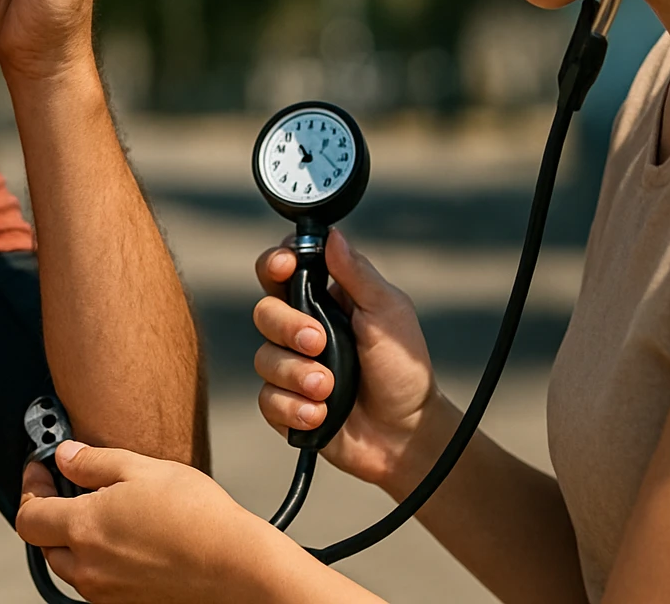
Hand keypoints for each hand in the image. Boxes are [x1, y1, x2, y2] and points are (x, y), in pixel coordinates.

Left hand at [16, 443, 301, 603]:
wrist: (236, 566)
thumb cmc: (198, 517)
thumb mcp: (142, 469)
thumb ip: (94, 462)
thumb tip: (65, 456)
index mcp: (85, 528)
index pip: (28, 516)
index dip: (30, 486)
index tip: (41, 469)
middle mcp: (89, 567)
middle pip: (44, 543)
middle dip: (50, 512)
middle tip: (70, 486)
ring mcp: (107, 592)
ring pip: (70, 565)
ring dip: (73, 538)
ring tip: (105, 511)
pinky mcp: (126, 603)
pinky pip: (96, 581)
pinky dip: (99, 559)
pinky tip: (128, 537)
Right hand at [253, 230, 438, 487]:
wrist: (406, 434)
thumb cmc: (403, 369)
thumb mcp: (388, 313)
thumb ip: (357, 274)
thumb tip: (333, 234)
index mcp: (325, 299)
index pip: (282, 270)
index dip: (274, 263)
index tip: (285, 265)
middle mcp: (301, 330)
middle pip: (265, 311)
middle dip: (288, 327)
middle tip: (319, 342)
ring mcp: (292, 368)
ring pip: (264, 358)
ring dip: (297, 374)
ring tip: (328, 388)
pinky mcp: (286, 405)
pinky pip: (267, 399)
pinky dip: (295, 408)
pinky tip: (321, 413)